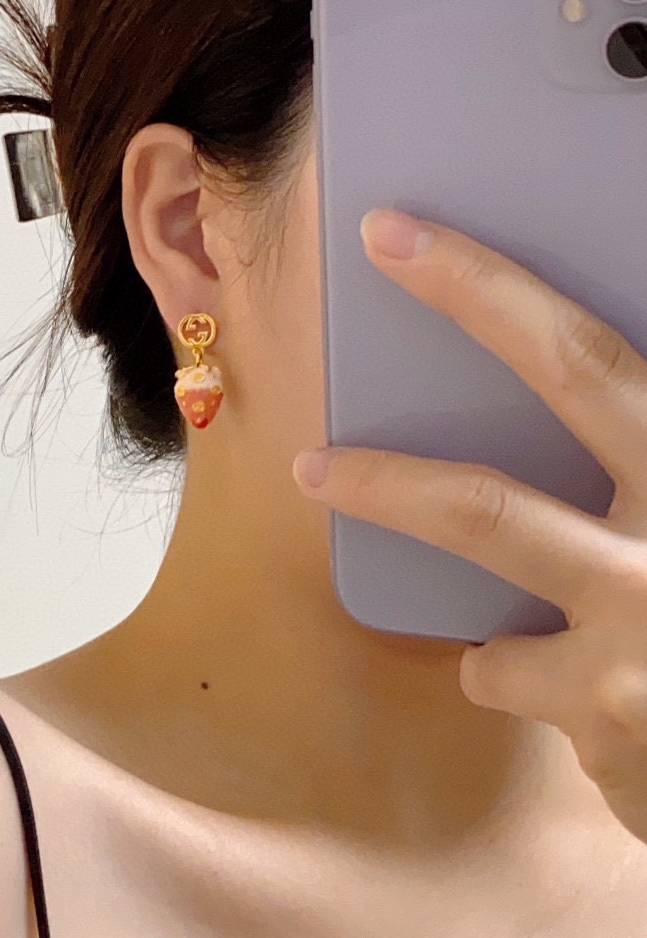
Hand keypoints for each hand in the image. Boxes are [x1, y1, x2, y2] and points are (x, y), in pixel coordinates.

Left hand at [292, 207, 646, 845]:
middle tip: (377, 243)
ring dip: (387, 488)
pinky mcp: (611, 706)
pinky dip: (494, 662)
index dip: (494, 283)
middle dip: (472, 296)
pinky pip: (494, 663)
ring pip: (486, 516)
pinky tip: (525, 675)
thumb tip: (541, 389)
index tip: (398, 231)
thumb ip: (621, 460)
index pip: (594, 352)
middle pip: (574, 375)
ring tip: (320, 471)